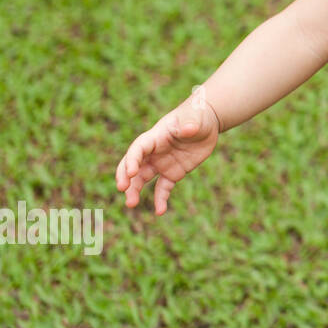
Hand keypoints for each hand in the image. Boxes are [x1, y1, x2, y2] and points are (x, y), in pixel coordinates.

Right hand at [114, 96, 220, 214]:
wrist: (206, 123)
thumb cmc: (196, 115)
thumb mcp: (194, 117)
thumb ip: (189, 124)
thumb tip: (188, 129)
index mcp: (155, 137)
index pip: (138, 149)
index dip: (132, 160)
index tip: (131, 172)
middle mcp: (154, 152)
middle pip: (134, 166)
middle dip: (126, 177)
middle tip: (122, 189)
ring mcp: (161, 163)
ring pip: (143, 179)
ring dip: (135, 191)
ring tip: (131, 204)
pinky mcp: (173, 173)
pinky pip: (163, 188)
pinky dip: (160, 199)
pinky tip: (160, 211)